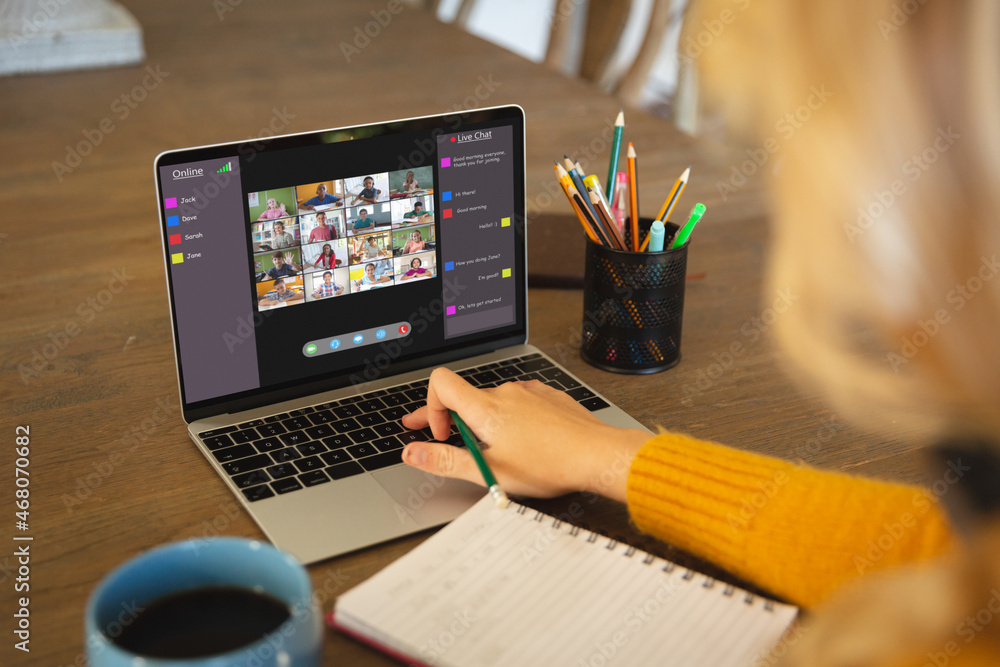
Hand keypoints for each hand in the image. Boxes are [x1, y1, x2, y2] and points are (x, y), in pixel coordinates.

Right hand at [400, 368, 648, 500]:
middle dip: (450, 419)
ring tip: (490, 447)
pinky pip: (520, 402)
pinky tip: (521, 438)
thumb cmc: (548, 465)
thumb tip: (412, 452)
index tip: (441, 433)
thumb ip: (445, 460)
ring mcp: (529, 393)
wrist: (597, 455)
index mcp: (485, 408)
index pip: (440, 383)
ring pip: (494, 401)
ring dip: (483, 420)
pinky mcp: (549, 397)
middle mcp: (505, 393)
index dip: (430, 407)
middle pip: (465, 396)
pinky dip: (511, 418)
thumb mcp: (489, 471)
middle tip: (439, 437)